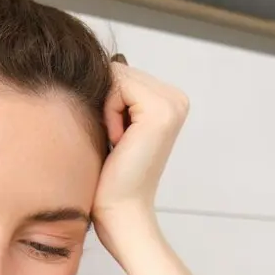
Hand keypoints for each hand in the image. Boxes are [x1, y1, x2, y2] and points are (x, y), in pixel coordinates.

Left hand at [94, 58, 188, 260]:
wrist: (121, 212)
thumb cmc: (110, 177)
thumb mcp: (113, 125)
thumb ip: (114, 93)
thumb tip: (97, 63)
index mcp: (170, 101)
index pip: (121, 73)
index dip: (107, 102)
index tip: (116, 138)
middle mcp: (177, 99)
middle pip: (118, 71)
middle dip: (107, 104)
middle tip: (116, 142)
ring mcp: (172, 103)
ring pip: (116, 76)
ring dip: (107, 109)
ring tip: (117, 142)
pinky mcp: (160, 111)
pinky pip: (116, 87)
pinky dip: (108, 113)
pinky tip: (118, 141)